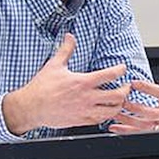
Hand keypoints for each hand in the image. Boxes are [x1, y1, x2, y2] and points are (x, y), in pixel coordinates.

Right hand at [1, 33, 129, 132]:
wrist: (31, 107)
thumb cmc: (41, 87)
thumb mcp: (54, 65)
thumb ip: (66, 50)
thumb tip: (70, 36)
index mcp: (82, 82)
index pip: (110, 75)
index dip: (120, 70)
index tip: (122, 68)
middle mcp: (87, 98)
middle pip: (118, 95)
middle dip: (126, 90)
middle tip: (126, 86)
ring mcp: (86, 111)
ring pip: (113, 111)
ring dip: (119, 104)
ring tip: (120, 99)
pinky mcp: (82, 121)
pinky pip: (102, 120)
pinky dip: (108, 115)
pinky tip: (107, 110)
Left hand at [111, 44, 158, 133]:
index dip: (147, 88)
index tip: (134, 82)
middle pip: (150, 112)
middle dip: (135, 107)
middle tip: (121, 100)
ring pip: (142, 124)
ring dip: (127, 119)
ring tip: (113, 113)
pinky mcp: (156, 132)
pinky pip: (139, 133)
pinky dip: (126, 131)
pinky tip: (114, 127)